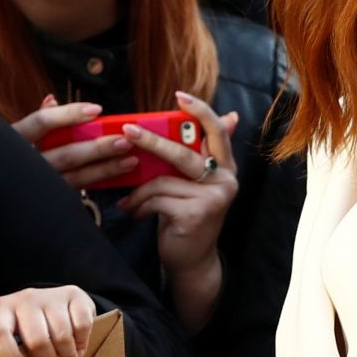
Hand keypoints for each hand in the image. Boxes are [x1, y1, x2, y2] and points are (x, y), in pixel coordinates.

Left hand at [0, 285, 95, 356]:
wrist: (46, 302)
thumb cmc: (24, 329)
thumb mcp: (10, 338)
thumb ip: (11, 353)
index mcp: (1, 309)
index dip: (9, 355)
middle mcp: (25, 298)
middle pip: (37, 338)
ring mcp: (50, 295)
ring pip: (62, 333)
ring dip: (68, 356)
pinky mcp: (73, 294)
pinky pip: (81, 323)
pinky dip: (82, 342)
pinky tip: (78, 350)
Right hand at [11, 94, 138, 188]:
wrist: (1, 196)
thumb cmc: (18, 156)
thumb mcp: (21, 136)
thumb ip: (39, 119)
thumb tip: (52, 99)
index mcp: (16, 140)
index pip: (41, 123)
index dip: (68, 115)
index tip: (97, 109)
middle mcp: (26, 165)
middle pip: (65, 154)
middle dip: (97, 147)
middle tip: (124, 140)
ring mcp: (40, 185)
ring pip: (76, 177)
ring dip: (106, 168)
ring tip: (130, 159)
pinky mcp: (52, 199)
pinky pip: (79, 190)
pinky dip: (100, 181)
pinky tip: (118, 174)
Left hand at [117, 91, 238, 328]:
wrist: (192, 260)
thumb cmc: (187, 216)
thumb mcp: (195, 184)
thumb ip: (199, 154)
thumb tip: (229, 116)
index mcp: (225, 166)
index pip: (217, 131)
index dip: (200, 111)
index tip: (179, 96)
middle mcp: (225, 180)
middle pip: (183, 152)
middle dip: (151, 140)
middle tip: (127, 131)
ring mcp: (213, 198)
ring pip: (163, 180)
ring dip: (138, 191)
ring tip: (126, 200)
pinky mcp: (196, 215)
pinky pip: (158, 200)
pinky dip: (140, 206)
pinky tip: (134, 214)